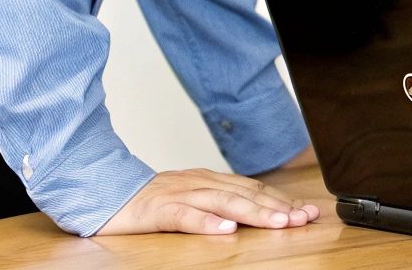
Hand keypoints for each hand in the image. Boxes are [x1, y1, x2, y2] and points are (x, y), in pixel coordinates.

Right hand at [98, 167, 320, 235]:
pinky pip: (185, 216)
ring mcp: (179, 194)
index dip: (282, 200)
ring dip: (254, 213)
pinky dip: (206, 222)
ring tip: (279, 223)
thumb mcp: (191, 199)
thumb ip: (220, 204)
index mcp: (209, 180)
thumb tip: (257, 213)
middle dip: (279, 206)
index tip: (308, 211)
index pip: (254, 189)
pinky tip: (225, 231)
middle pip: (245, 194)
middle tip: (304, 218)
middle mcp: (200, 183)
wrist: (103, 192)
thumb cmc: (150, 201)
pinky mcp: (158, 209)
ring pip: (222, 202)